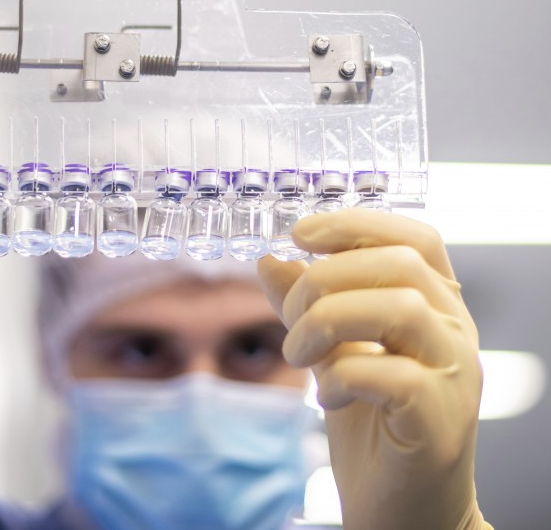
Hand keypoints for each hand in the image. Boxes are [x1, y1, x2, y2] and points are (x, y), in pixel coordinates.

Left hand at [259, 210, 487, 529]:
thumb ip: (305, 306)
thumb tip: (270, 260)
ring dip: (327, 323)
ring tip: (300, 356)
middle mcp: (455, 333)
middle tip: (291, 319)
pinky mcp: (442, 421)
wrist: (399, 511)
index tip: (300, 233)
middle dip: (325, 280)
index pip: (415, 238)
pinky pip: (394, 375)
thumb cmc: (371, 430)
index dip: (357, 225)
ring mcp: (456, 376)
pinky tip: (329, 396)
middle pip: (399, 265)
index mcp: (435, 307)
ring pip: (400, 308)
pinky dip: (344, 376)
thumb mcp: (328, 354)